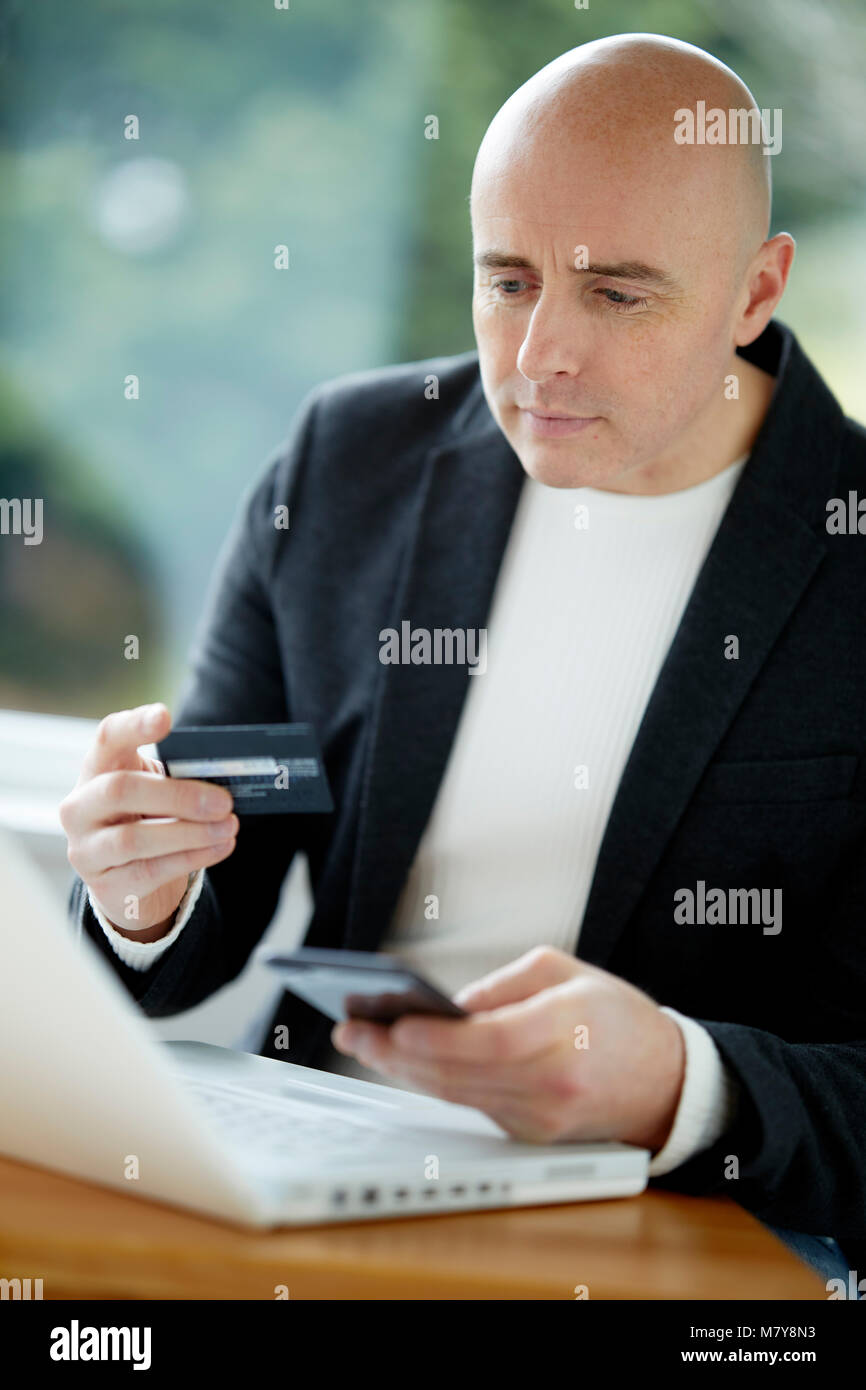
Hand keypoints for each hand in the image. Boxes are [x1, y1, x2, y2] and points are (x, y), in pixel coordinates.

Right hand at [60, 703, 237, 936]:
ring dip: (191, 832)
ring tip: (229, 826)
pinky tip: (221, 847)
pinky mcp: (105, 884)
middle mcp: (80, 807)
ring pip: (134, 838)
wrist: (125, 876)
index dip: (134, 725)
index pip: (108, 737)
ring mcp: (86, 848)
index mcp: (97, 769)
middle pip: (121, 789)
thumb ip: (177, 778)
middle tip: (224, 801)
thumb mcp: (156, 789)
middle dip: (178, 795)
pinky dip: (192, 857)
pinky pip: (150, 870)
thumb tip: (224, 780)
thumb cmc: (145, 817)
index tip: (164, 716)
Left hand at [331, 945, 685, 1151]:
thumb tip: (447, 1004)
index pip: (492, 1041)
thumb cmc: (615, 1018)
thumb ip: (505, 984)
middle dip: (397, 1052)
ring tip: (364, 1043)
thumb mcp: (567, 972)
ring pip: (456, 1095)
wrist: (666, 1082)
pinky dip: (433, 1084)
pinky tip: (402, 1063)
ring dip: (403, 1071)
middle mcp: (553, 1082)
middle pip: (461, 1073)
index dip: (439, 1037)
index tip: (395, 1024)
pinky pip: (471, 1107)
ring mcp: (541, 1117)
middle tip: (353, 1030)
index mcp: (567, 1031)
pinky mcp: (530, 1135)